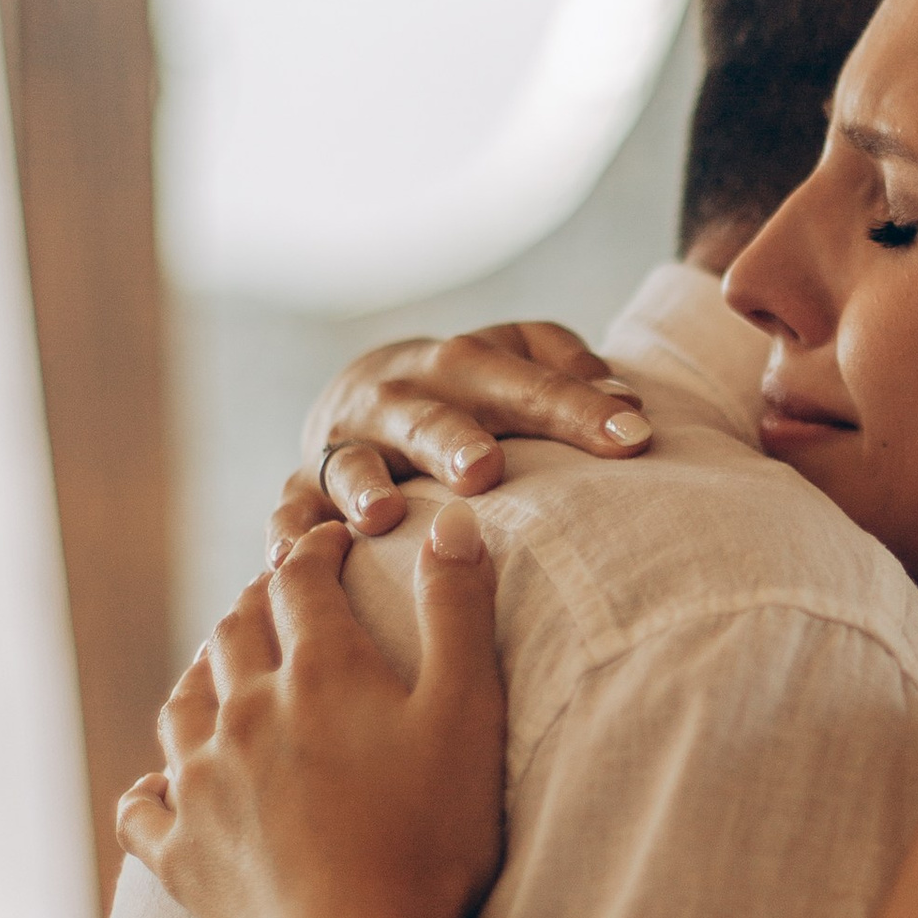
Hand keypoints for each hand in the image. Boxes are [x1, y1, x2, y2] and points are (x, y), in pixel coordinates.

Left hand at [117, 509, 504, 917]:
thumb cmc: (426, 841)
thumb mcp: (466, 715)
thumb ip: (459, 613)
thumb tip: (450, 521)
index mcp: (318, 673)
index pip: (302, 584)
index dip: (315, 551)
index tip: (329, 541)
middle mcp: (244, 714)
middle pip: (233, 634)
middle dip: (254, 603)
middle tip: (272, 595)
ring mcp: (202, 784)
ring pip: (181, 705)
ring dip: (200, 677)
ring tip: (216, 670)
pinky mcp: (179, 853)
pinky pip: (142, 807)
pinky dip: (149, 788)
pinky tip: (161, 786)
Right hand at [281, 322, 652, 547]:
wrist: (369, 388)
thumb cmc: (473, 387)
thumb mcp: (519, 359)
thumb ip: (569, 373)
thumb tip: (627, 404)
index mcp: (463, 364)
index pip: (527, 383)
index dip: (577, 407)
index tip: (633, 438)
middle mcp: (399, 397)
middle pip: (429, 415)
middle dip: (452, 441)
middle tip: (484, 470)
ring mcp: (346, 442)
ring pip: (349, 462)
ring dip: (364, 487)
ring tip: (380, 517)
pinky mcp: (303, 488)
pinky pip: (289, 510)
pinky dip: (286, 532)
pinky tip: (285, 558)